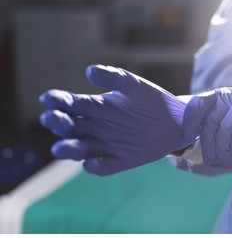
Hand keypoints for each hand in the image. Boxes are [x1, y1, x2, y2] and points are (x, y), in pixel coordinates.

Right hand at [39, 65, 190, 175]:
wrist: (175, 120)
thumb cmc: (151, 100)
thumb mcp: (132, 84)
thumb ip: (112, 77)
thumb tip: (89, 71)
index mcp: (96, 107)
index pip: (70, 105)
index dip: (57, 102)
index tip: (48, 99)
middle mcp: (96, 127)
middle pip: (70, 127)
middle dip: (58, 123)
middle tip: (52, 118)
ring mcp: (107, 145)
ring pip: (82, 149)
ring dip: (70, 149)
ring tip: (60, 148)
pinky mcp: (120, 160)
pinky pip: (104, 166)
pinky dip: (96, 166)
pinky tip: (92, 164)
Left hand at [181, 87, 231, 172]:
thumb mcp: (219, 138)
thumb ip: (199, 145)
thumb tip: (175, 160)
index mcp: (217, 97)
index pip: (197, 103)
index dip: (189, 121)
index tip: (187, 138)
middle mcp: (229, 96)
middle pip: (210, 120)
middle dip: (207, 143)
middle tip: (209, 158)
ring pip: (225, 129)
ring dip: (222, 148)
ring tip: (223, 156)